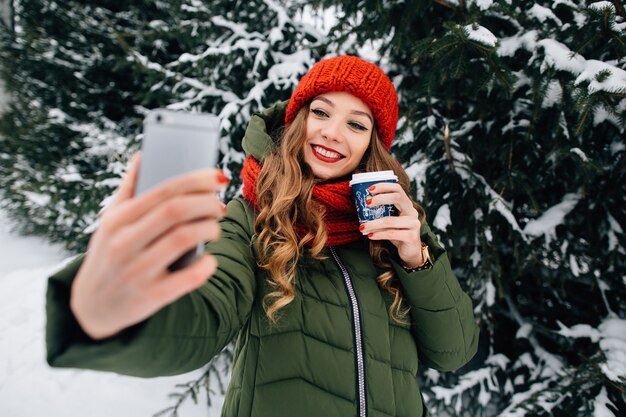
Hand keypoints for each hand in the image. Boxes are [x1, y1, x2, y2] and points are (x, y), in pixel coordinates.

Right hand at [70, 153, 228, 339]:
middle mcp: (124, 243)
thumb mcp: (111, 221)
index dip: (196, 180)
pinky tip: (210, 260)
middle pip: (176, 211)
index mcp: (117, 220)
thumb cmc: (110, 254)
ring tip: (215, 227)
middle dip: (207, 203)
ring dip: (209, 229)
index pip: (164, 191)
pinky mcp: (150, 297)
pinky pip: (188, 278)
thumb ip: (128, 189)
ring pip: (184, 239)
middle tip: (219, 205)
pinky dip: (206, 266)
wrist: (91, 306)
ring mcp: (137, 271)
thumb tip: (144, 155)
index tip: (219, 177)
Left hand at [359, 182, 423, 267]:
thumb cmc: (398, 233)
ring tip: (362, 227)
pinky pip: (391, 234)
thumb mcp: (390, 220)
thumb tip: (362, 206)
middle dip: (380, 198)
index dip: (384, 186)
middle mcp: (412, 212)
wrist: (410, 251)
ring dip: (373, 223)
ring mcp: (414, 224)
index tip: (369, 190)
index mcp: (407, 205)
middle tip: (367, 203)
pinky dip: (379, 234)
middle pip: (397, 197)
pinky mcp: (411, 236)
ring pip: (390, 220)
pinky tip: (370, 235)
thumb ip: (382, 213)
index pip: (397, 189)